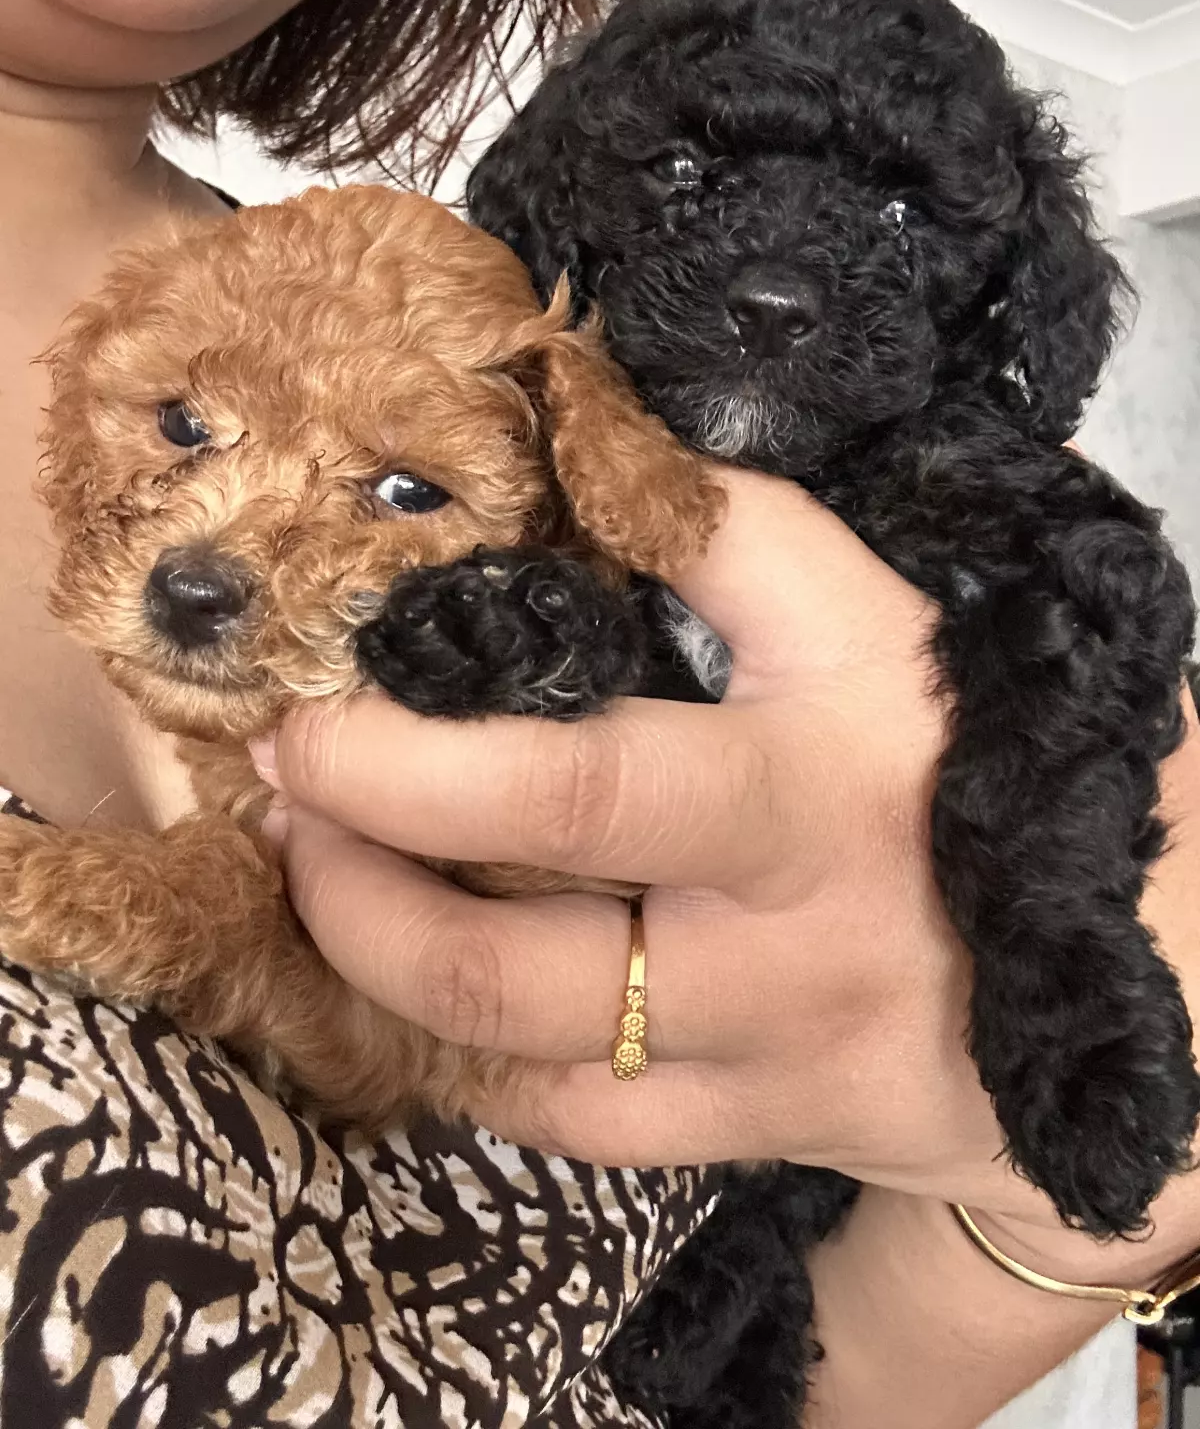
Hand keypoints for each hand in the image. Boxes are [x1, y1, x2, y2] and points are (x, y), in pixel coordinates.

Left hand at [253, 468, 1199, 1277]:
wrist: (1142, 966)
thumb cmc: (984, 751)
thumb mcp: (881, 619)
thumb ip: (735, 538)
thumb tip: (581, 441)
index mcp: (812, 779)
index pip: (581, 777)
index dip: (412, 755)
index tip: (311, 698)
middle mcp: (780, 935)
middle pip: (516, 947)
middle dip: (358, 863)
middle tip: (286, 778)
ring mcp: (765, 1053)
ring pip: (523, 1050)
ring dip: (378, 954)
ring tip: (318, 869)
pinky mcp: (758, 1128)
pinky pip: (571, 1125)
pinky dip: (466, 1054)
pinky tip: (421, 982)